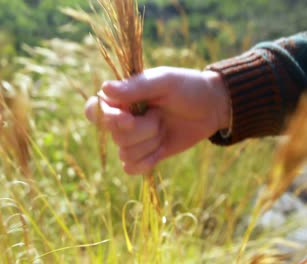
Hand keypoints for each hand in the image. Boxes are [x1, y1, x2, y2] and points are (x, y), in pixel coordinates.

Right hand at [85, 67, 229, 174]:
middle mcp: (123, 118)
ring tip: (164, 127)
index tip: (129, 119)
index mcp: (121, 97)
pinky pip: (132, 167)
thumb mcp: (164, 81)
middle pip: (115, 136)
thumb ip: (135, 87)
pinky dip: (146, 162)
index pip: (94, 111)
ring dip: (149, 143)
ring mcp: (134, 138)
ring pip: (125, 153)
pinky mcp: (145, 155)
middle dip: (142, 130)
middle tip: (160, 115)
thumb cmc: (187, 87)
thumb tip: (104, 88)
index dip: (107, 119)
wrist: (212, 108)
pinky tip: (160, 150)